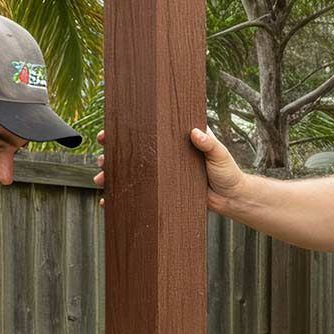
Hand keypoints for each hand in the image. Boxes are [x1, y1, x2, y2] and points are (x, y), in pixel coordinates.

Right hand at [91, 128, 245, 212]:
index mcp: (175, 141)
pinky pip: (141, 193)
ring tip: (101, 180)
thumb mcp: (219, 154)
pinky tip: (110, 202)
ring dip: (113, 177)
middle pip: (133, 154)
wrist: (232, 198)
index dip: (125, 132)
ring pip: (132, 174)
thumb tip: (195, 132)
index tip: (108, 134)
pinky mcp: (164, 192)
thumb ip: (208, 144)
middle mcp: (165, 156)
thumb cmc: (228, 172)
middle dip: (112, 157)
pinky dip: (124, 197)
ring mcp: (162, 175)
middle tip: (101, 160)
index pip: (146, 133)